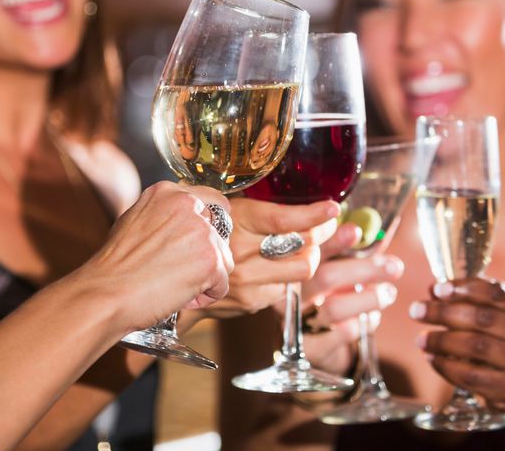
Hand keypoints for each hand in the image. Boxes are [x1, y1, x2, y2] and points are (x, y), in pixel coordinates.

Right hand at [83, 181, 233, 331]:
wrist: (106, 294)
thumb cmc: (114, 267)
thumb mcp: (134, 222)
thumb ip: (162, 216)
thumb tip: (180, 224)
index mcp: (168, 192)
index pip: (211, 202)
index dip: (206, 228)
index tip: (196, 244)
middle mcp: (188, 205)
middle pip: (219, 232)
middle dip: (205, 254)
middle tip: (177, 271)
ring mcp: (202, 232)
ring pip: (223, 258)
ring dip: (206, 277)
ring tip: (174, 285)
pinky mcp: (211, 260)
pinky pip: (222, 283)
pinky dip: (206, 296)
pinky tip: (180, 297)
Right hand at [198, 197, 340, 318]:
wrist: (172, 274)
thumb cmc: (207, 233)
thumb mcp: (227, 208)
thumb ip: (260, 207)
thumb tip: (305, 203)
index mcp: (236, 220)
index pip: (284, 219)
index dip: (314, 214)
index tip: (332, 209)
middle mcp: (241, 251)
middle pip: (302, 245)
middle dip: (322, 234)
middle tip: (327, 225)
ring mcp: (247, 279)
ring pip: (301, 269)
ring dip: (310, 257)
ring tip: (306, 248)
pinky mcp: (251, 301)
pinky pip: (286, 287)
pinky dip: (289, 275)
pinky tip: (281, 265)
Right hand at [299, 224, 403, 373]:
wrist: (313, 342)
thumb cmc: (324, 296)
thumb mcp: (331, 270)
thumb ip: (344, 251)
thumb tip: (368, 229)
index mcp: (292, 269)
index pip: (311, 251)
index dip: (333, 241)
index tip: (356, 232)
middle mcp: (290, 295)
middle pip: (326, 278)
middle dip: (364, 270)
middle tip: (394, 266)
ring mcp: (298, 323)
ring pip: (335, 308)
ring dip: (369, 299)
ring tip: (389, 293)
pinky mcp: (310, 349)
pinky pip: (341, 335)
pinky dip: (362, 324)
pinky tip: (372, 318)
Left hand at [410, 278, 504, 428]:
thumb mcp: (503, 320)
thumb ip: (472, 303)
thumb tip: (433, 290)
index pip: (497, 292)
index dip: (464, 288)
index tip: (437, 289)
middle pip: (484, 318)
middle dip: (444, 312)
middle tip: (416, 310)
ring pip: (477, 346)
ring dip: (442, 340)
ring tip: (421, 338)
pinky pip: (472, 375)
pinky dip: (446, 366)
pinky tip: (432, 359)